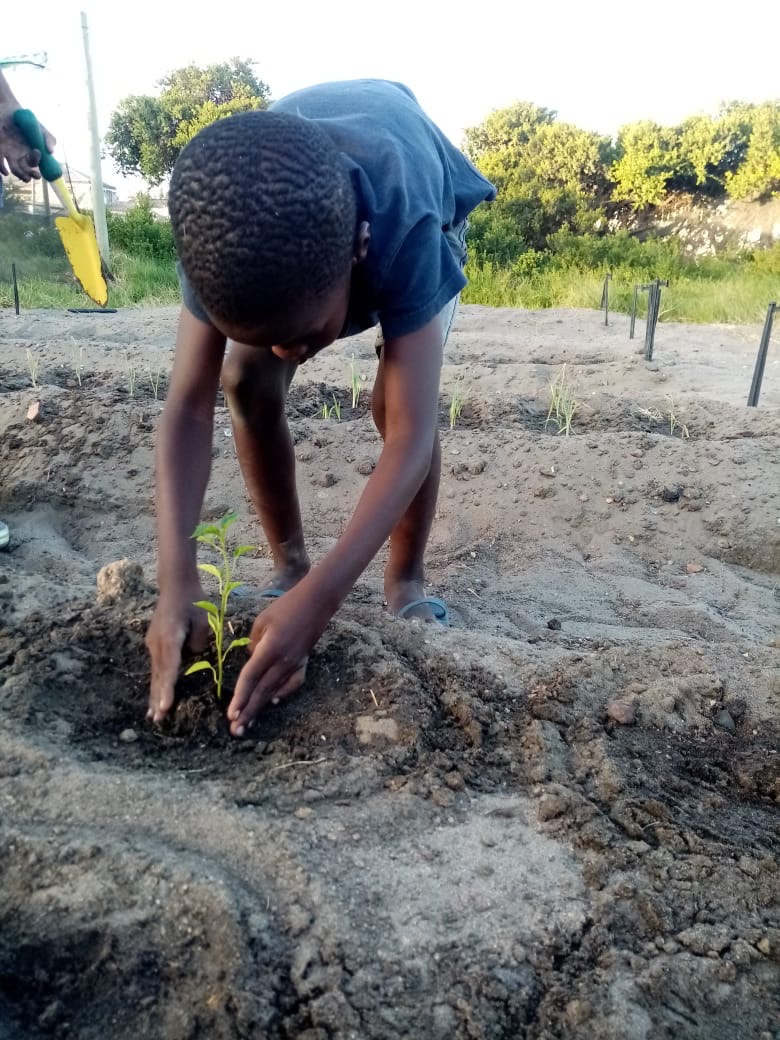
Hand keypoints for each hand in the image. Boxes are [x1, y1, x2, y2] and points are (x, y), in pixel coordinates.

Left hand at [0, 102, 55, 180]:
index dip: (37, 162)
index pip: (35, 163)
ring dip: (21, 175)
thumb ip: (48, 139)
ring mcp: (10, 154)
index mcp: (31, 153)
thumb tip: (51, 151)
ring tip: (26, 178)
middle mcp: (21, 156)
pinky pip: (0, 163)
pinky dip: (3, 169)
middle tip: (36, 175)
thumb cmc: (27, 121)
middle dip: (32, 175)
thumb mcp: (39, 129)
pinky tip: (6, 172)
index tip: (38, 153)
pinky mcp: (0, 150)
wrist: (11, 110)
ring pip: (15, 170)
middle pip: (26, 170)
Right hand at [146, 580, 209, 722]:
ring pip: (156, 673)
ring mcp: (153, 643)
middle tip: (158, 720)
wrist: (175, 585)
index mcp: (170, 636)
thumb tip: (193, 657)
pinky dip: (157, 682)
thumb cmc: (193, 601)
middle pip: (159, 674)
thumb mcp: (203, 619)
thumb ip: (198, 642)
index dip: (168, 687)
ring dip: (155, 694)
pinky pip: (157, 667)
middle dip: (159, 698)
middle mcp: (158, 642)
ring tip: (153, 716)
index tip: (166, 705)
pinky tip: (155, 697)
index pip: (170, 666)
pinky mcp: (154, 643)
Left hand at [227, 586, 330, 736]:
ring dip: (261, 708)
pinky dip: (283, 694)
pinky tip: (274, 702)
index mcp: (270, 649)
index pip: (251, 677)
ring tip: (250, 723)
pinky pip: (293, 683)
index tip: (231, 714)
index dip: (240, 697)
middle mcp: (284, 661)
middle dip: (248, 712)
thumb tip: (253, 661)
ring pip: (276, 691)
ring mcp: (296, 664)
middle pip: (262, 691)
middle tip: (236, 731)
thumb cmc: (286, 607)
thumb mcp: (262, 621)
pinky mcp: (304, 662)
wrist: (317, 602)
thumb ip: (253, 644)